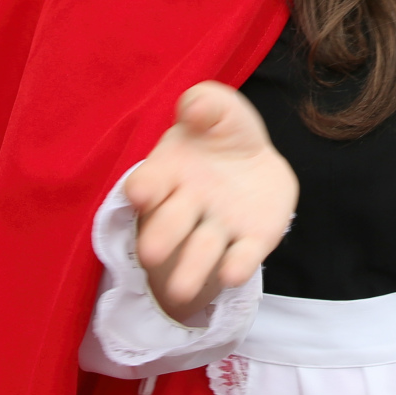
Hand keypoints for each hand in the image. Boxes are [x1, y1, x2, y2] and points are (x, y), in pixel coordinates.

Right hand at [127, 82, 296, 323]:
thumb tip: (194, 111)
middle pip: (170, 225)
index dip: (144, 188)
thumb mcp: (215, 109)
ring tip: (181, 291)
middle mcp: (186, 206)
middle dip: (161, 238)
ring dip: (190, 270)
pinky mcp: (250, 241)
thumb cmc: (222, 134)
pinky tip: (232, 273)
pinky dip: (235, 265)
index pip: (148, 183)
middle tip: (151, 255)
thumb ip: (203, 103)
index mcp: (168, 173)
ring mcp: (218, 227)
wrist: (255, 163)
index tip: (140, 193)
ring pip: (200, 251)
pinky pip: (241, 255)